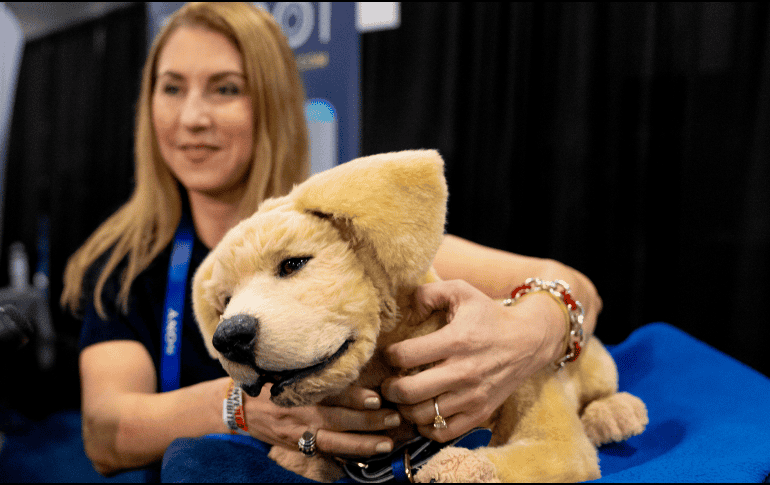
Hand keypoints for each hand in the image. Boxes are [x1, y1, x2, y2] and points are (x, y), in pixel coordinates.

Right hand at [242, 383, 399, 456]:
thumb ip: (313, 368)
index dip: (354, 397)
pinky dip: (346, 456)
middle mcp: (299, 413)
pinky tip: (367, 456)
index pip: (330, 394)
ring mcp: (298, 434)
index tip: (376, 398)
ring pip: (334, 442)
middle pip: (337, 420)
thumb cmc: (269, 382)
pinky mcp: (297, 447)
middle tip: (393, 418)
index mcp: (298, 389)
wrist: (239, 408)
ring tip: (387, 442)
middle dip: (367, 421)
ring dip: (362, 443)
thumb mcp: (285, 368)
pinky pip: (324, 454)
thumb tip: (347, 361)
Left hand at [381, 279, 565, 441]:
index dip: (389, 355)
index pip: (405, 355)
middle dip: (389, 388)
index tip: (390, 354)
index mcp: (456, 341)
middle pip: (408, 392)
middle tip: (388, 382)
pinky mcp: (480, 413)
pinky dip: (426, 427)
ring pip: (422, 415)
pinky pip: (443, 432)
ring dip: (404, 408)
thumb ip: (429, 292)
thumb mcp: (462, 291)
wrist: (529, 341)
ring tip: (404, 397)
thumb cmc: (489, 316)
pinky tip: (424, 412)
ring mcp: (473, 396)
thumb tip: (408, 308)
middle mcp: (464, 372)